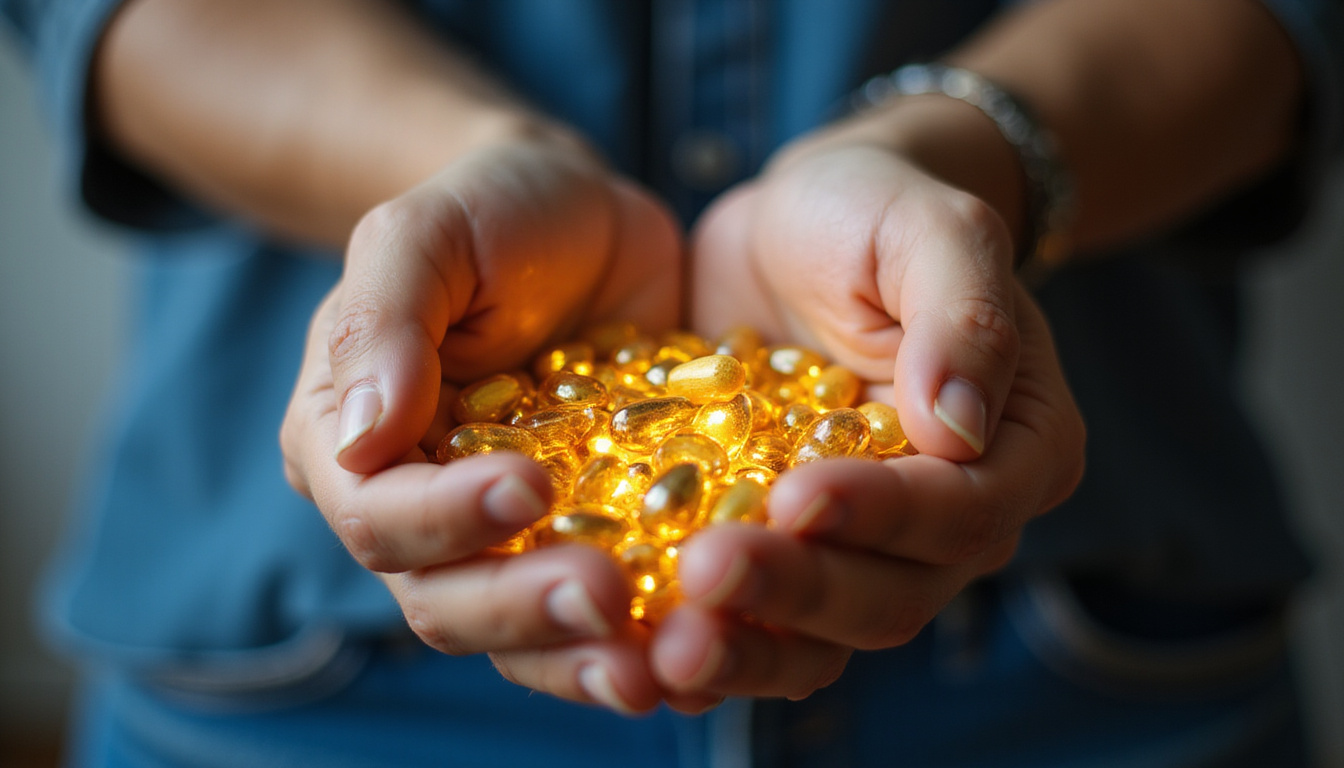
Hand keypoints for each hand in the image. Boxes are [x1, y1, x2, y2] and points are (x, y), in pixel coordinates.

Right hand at [281, 138, 713, 712]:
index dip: (445, 519)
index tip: (530, 487)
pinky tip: (705, 646)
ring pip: (528, 634)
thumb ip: (384, 324)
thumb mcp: (426, 235)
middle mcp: (423, 514)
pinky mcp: (597, 541)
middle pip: (451, 600)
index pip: (379, 516)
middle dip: (524, 610)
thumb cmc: (489, 213)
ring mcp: (511, 540)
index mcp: (353, 448)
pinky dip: (652, 635)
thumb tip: (358, 438)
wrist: (580, 217)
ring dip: (586, 656)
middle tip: (607, 597)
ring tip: (657, 666)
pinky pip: (613, 611)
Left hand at [650, 138, 1084, 698]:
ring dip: (746, 649)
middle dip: (798, 592)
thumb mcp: (930, 230)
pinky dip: (704, 645)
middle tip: (704, 574)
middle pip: (891, 596)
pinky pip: (753, 623)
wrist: (801, 227)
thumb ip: (963, 315)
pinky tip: (636, 652)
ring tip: (663, 651)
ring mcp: (862, 552)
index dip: (880, 515)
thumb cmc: (876, 212)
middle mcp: (948, 523)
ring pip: (822, 637)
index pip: (961, 511)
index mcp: (1012, 450)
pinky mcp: (783, 554)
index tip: (795, 496)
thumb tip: (958, 429)